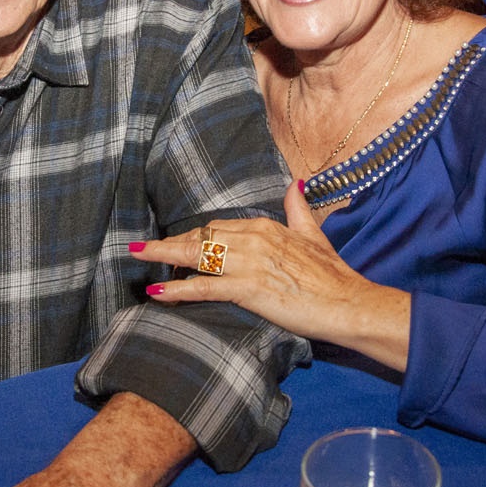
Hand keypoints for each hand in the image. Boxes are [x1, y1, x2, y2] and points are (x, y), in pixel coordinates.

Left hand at [132, 183, 407, 365]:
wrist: (347, 302)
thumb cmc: (332, 274)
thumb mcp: (312, 233)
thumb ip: (297, 208)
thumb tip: (294, 184)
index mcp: (264, 226)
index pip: (217, 227)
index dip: (193, 237)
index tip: (175, 243)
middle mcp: (252, 239)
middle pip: (200, 238)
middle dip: (170, 244)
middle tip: (143, 249)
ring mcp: (249, 263)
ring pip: (196, 257)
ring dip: (163, 256)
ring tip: (137, 257)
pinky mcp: (248, 288)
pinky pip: (205, 287)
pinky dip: (178, 289)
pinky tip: (156, 292)